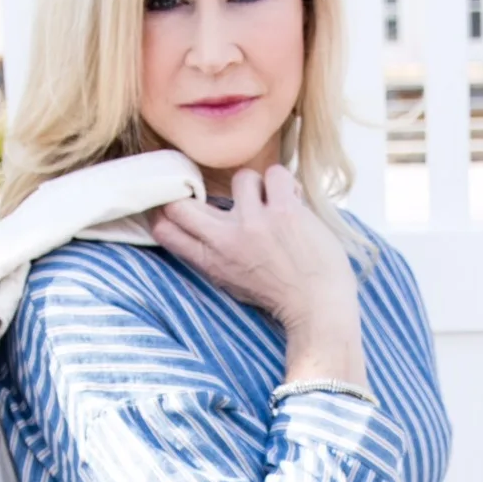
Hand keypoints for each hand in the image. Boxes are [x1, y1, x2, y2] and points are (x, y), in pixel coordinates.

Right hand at [146, 165, 356, 336]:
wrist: (318, 308)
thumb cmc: (280, 296)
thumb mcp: (232, 282)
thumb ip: (213, 255)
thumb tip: (197, 225)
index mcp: (211, 261)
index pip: (164, 230)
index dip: (164, 210)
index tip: (177, 202)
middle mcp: (225, 240)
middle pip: (182, 203)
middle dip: (195, 191)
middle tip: (224, 195)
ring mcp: (253, 222)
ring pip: (241, 178)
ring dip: (260, 186)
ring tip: (273, 204)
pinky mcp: (283, 211)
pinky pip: (275, 174)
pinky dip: (286, 184)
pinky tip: (294, 202)